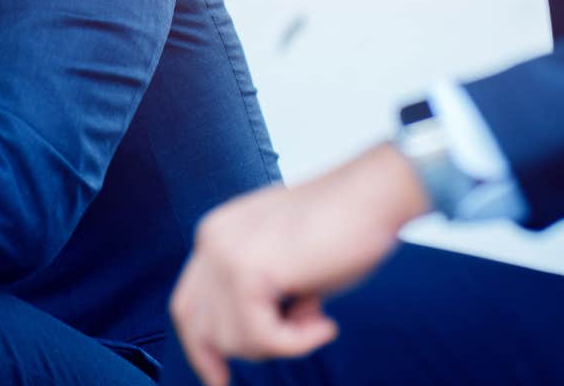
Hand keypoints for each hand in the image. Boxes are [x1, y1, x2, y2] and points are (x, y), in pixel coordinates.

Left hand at [169, 143, 430, 385]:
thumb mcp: (285, 266)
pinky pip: (262, 338)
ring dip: (282, 342)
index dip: (201, 349)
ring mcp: (225, 253)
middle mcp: (212, 240)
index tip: (220, 380)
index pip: (187, 306)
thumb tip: (248, 342)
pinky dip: (297, 343)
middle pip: (202, 328)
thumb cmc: (343, 230)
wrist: (375, 195)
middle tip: (296, 341)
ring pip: (234, 340)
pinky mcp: (248, 269)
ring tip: (318, 313)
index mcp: (217, 234)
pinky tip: (326, 324)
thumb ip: (258, 293)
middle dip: (246, 349)